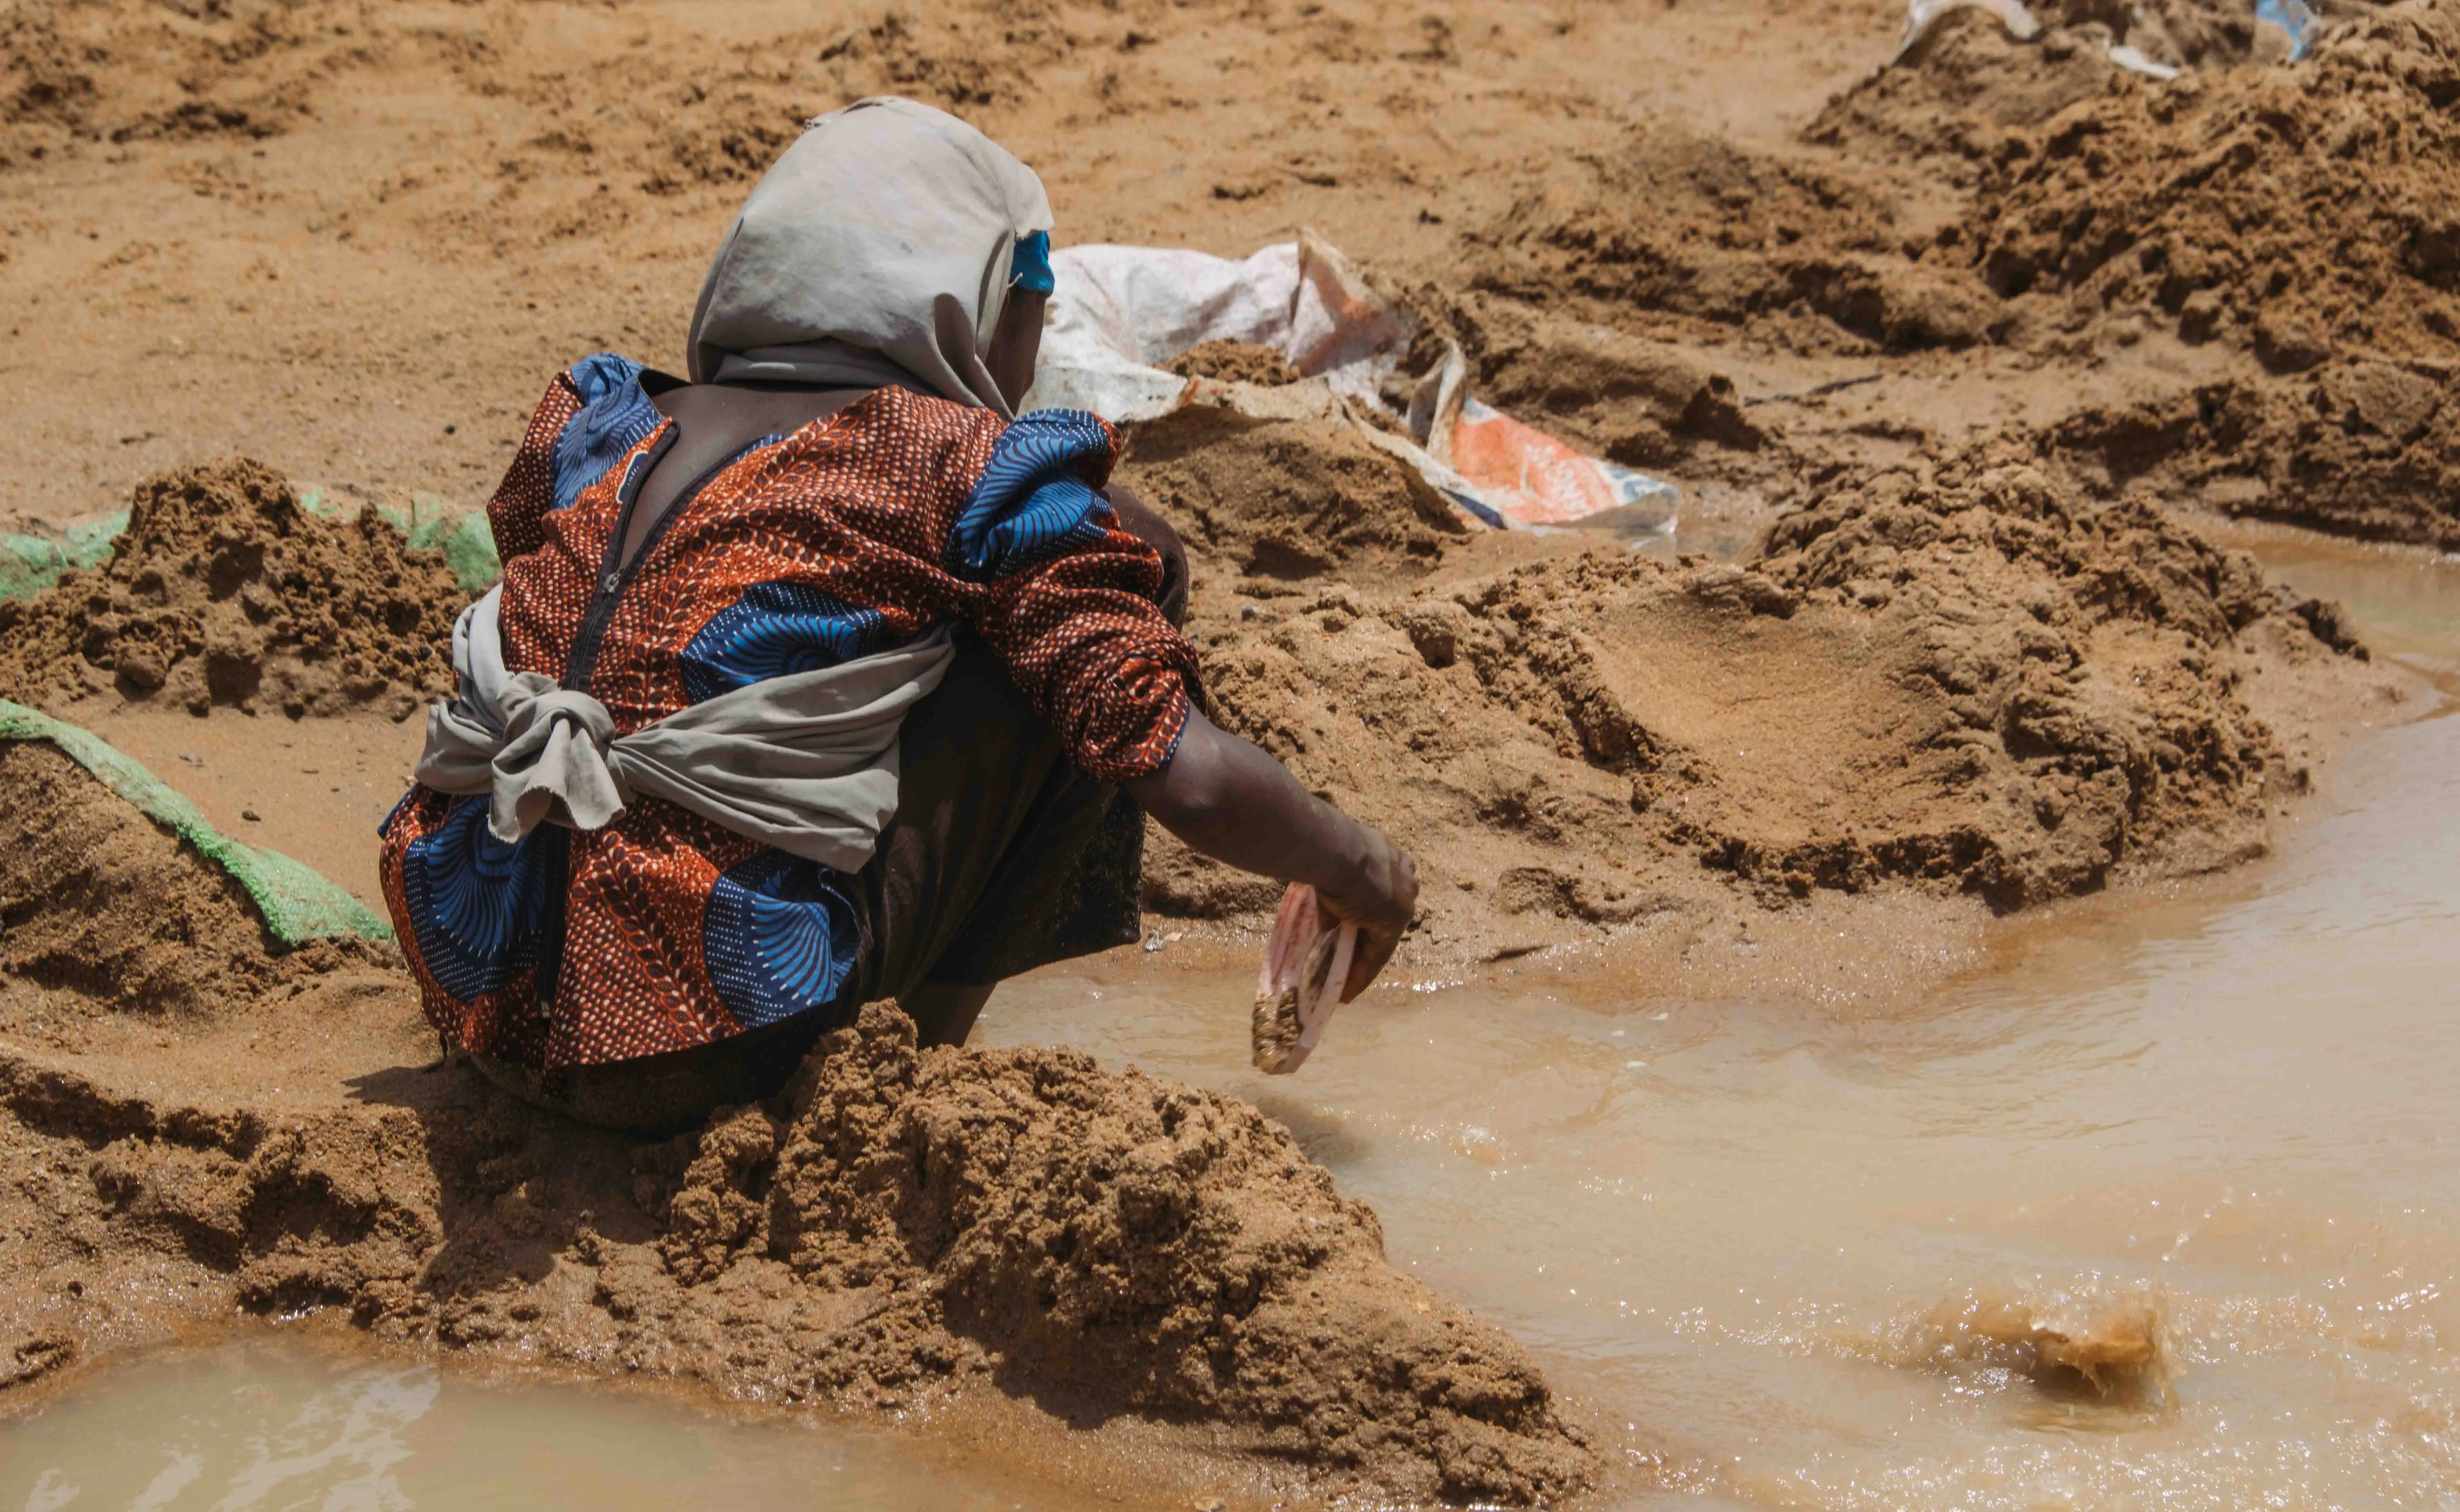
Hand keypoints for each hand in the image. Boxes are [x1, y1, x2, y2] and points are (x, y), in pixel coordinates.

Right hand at [1315, 827, 1417, 1002]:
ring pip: (1381, 939)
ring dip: (1361, 961)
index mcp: (1390, 859)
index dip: (1364, 908)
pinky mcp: (1394, 924)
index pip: (1379, 891)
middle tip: (1348, 958)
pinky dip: (1361, 973)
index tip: (1351, 920)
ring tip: (1345, 984)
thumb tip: (1329, 924)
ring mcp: (1402, 903)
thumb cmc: (1330, 852)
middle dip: (1365, 938)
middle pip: (1383, 917)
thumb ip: (1334, 899)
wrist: (1338, 852)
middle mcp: (1403, 881)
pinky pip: (1377, 955)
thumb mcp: (1333, 873)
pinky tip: (1347, 991)